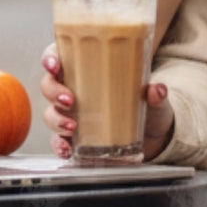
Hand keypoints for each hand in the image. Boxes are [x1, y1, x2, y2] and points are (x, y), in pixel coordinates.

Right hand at [39, 41, 174, 159]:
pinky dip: (59, 145)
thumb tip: (157, 90)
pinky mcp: (74, 138)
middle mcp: (73, 90)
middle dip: (53, 91)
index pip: (58, 56)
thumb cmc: (143, 105)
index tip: (54, 64)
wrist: (150, 135)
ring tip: (72, 126)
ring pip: (50, 113)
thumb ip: (155, 94)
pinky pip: (58, 140)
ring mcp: (72, 114)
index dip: (50, 58)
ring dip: (56, 119)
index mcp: (85, 70)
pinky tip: (67, 149)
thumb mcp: (151, 98)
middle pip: (48, 85)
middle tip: (70, 99)